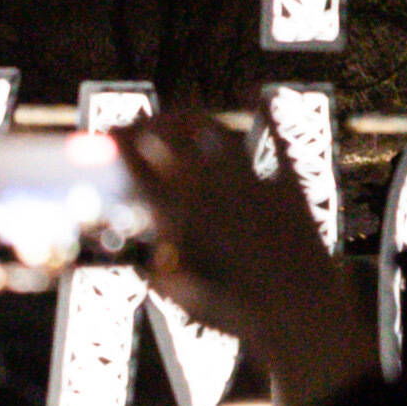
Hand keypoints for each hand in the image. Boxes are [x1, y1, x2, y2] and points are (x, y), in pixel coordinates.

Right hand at [124, 111, 374, 405]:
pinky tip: (254, 89)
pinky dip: (266, 108)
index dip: (120, 146)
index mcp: (178, 219)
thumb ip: (160, 270)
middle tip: (138, 121)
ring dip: (192, 118)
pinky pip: (277, 135)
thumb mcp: (182, 297)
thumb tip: (149, 258)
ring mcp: (252, 184)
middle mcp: (210, 192)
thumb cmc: (234, 314)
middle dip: (149, 125)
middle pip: (170, 140)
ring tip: (179, 113)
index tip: (109, 133)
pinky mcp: (288, 183)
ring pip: (214, 133)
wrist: (296, 315)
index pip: (138, 170)